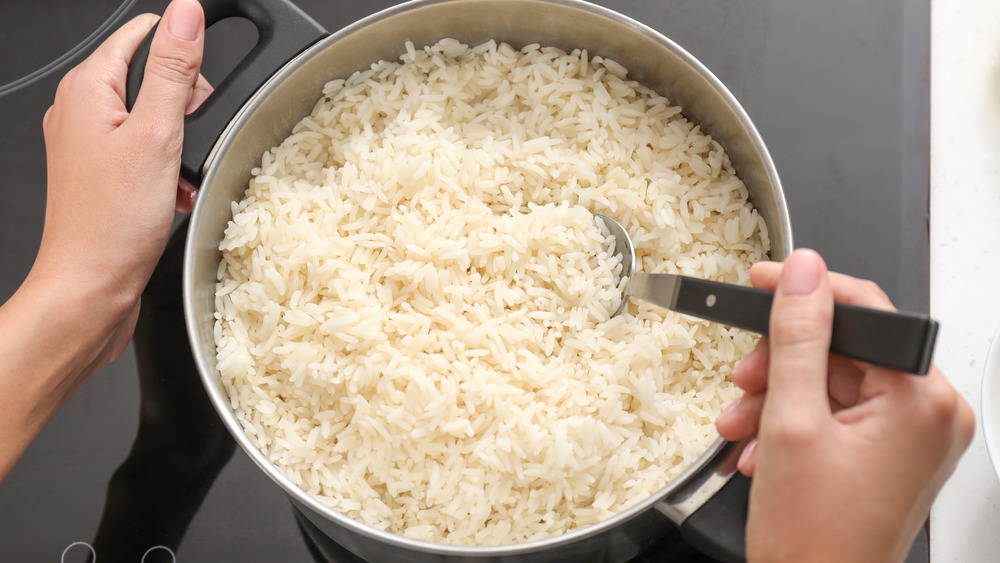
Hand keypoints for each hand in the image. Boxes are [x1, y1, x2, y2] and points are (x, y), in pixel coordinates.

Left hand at [0, 0, 205, 480]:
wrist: (89, 289)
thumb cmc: (112, 224)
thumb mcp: (157, 135)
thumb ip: (173, 69)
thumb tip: (186, 13)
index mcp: (87, 90)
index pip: (140, 34)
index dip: (181, 50)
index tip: (204, 79)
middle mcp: (80, 113)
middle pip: (148, 76)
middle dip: (184, 102)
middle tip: (192, 133)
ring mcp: (88, 146)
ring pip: (151, 119)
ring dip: (179, 141)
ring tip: (182, 172)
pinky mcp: (101, 177)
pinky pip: (145, 154)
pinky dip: (168, 169)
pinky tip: (174, 194)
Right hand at [715, 249, 973, 562]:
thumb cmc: (815, 539)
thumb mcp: (791, 422)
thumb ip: (797, 337)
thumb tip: (803, 273)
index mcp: (924, 400)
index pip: (867, 309)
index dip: (805, 292)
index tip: (762, 282)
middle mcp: (933, 415)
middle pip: (845, 349)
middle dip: (781, 365)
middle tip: (743, 381)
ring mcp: (917, 437)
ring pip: (836, 381)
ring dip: (778, 398)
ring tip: (741, 426)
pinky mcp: (896, 453)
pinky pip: (841, 411)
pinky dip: (797, 421)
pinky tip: (764, 445)